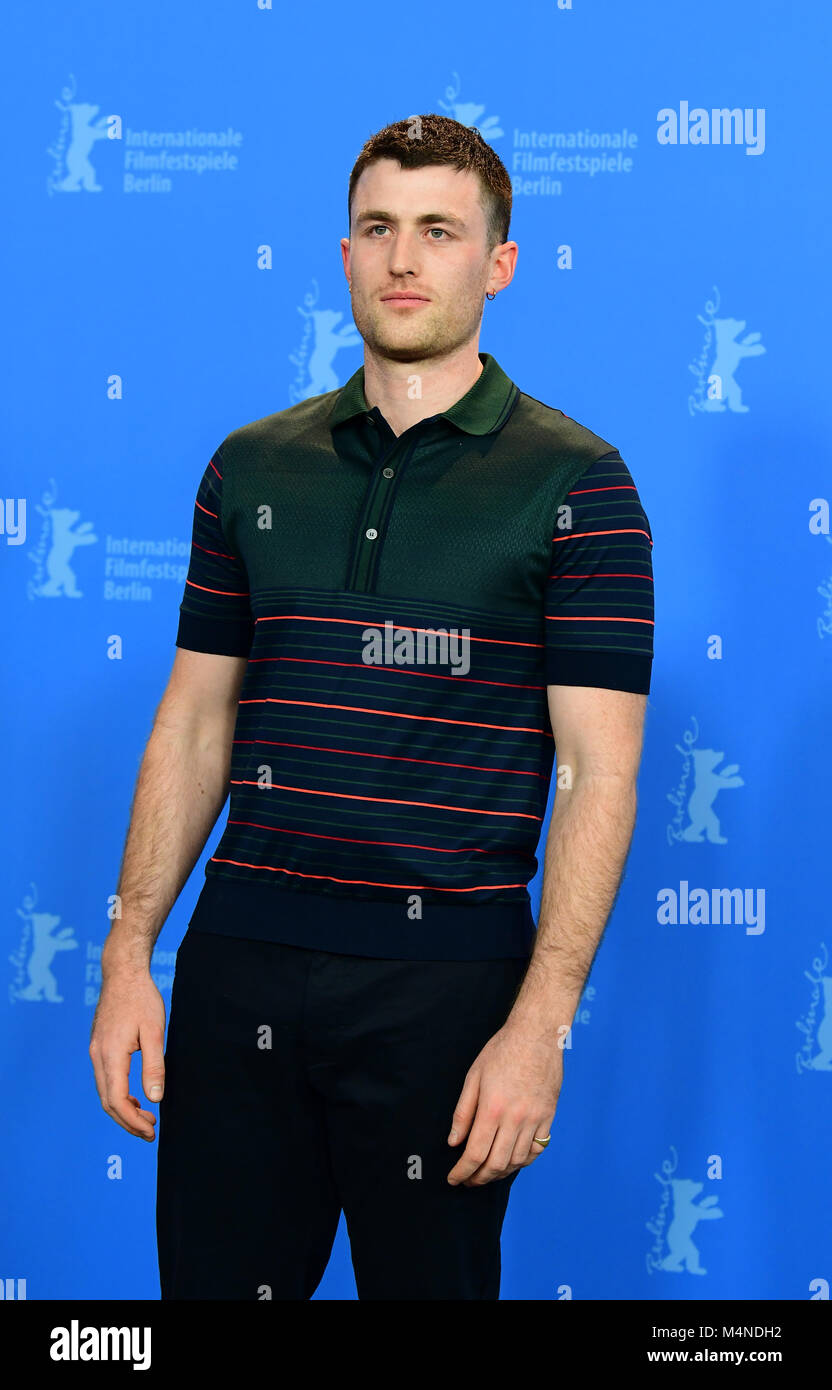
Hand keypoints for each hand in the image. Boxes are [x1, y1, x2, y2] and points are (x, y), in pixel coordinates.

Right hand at [89, 966, 165, 1140]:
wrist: (123, 972)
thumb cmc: (141, 998)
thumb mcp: (154, 1031)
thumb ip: (154, 1066)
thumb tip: (154, 1100)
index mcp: (110, 1055)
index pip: (117, 1101)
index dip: (133, 1122)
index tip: (151, 1132)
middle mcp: (98, 1056)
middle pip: (108, 1102)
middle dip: (128, 1121)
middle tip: (150, 1132)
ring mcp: (95, 1051)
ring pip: (105, 1091)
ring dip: (124, 1109)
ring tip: (146, 1118)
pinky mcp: (99, 1046)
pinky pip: (106, 1079)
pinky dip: (119, 1094)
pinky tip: (136, 1097)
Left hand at [446, 1021, 562, 1185]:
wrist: (537, 1035)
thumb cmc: (502, 1051)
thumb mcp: (473, 1076)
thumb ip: (463, 1112)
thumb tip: (454, 1141)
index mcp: (492, 1108)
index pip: (475, 1153)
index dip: (463, 1171)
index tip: (454, 1179)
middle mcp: (515, 1118)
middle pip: (496, 1163)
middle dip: (479, 1178)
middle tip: (468, 1180)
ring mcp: (535, 1119)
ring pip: (518, 1160)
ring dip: (500, 1172)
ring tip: (487, 1172)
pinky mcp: (549, 1116)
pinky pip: (537, 1149)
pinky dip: (523, 1161)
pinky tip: (512, 1160)